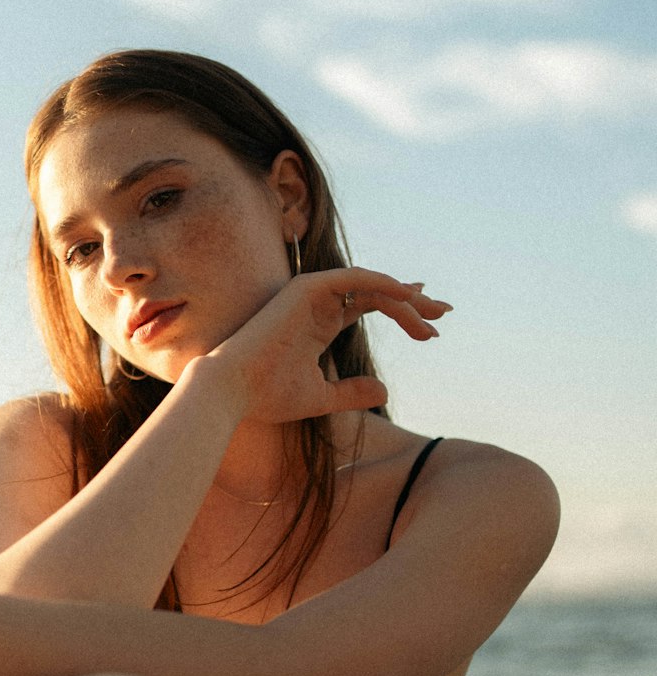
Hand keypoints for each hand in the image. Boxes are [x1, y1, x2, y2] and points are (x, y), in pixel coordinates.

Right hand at [202, 269, 450, 423]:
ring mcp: (311, 295)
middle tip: (443, 314)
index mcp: (318, 325)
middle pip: (376, 294)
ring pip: (371, 287)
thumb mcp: (321, 397)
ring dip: (404, 300)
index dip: (401, 311)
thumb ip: (352, 392)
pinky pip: (355, 279)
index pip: (366, 306)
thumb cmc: (268, 397)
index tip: (431, 325)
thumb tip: (384, 391)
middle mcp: (317, 306)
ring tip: (432, 318)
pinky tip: (408, 297)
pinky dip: (383, 284)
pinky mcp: (307, 289)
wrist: (233, 392)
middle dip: (412, 303)